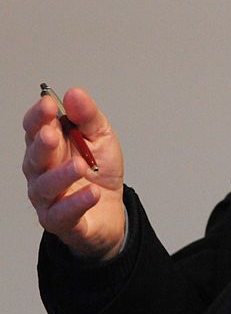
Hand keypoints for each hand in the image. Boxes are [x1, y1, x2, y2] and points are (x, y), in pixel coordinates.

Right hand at [22, 87, 125, 259]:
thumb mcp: (101, 136)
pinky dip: (76, 203)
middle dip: (42, 145)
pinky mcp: (60, 220)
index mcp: (51, 145)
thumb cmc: (100, 170)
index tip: (48, 104)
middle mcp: (42, 171)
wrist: (112, 208)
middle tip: (52, 135)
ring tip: (80, 166)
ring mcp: (48, 197)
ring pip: (45, 186)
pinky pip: (62, 214)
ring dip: (61, 175)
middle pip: (34, 156)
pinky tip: (92, 192)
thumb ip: (88, 116)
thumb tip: (73, 93)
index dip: (39, 116)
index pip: (35, 128)